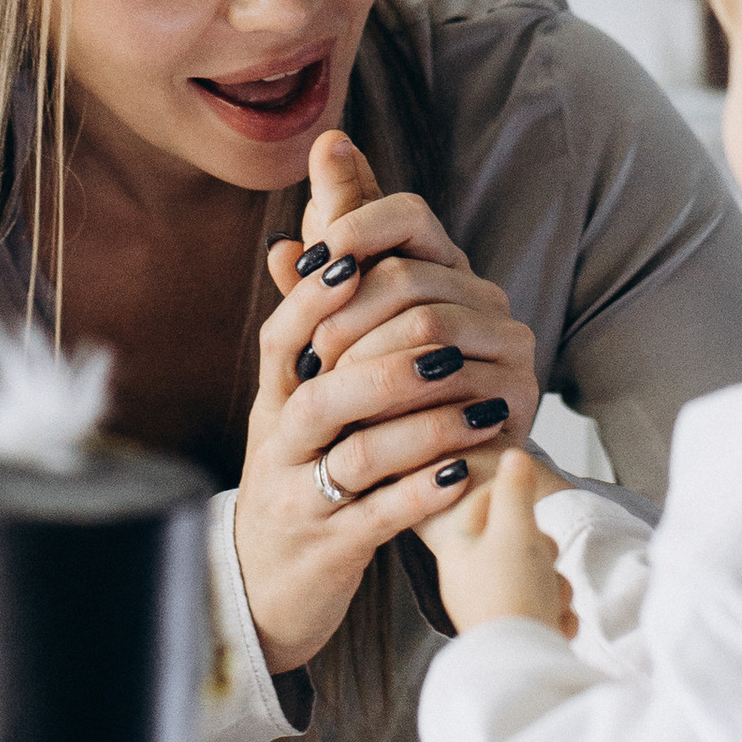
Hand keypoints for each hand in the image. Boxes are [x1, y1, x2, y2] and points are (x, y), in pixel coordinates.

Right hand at [230, 132, 539, 678]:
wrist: (263, 581)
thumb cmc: (301, 458)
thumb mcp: (302, 378)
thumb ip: (327, 276)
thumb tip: (333, 160)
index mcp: (277, 390)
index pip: (287, 331)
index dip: (322, 295)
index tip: (366, 260)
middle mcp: (280, 438)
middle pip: (321, 392)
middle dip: (384, 364)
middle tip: (449, 345)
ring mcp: (301, 495)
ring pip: (352, 457)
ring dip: (418, 431)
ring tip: (478, 410)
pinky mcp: (330, 548)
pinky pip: (374, 519)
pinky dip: (418, 498)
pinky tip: (461, 474)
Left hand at [430, 448, 575, 638]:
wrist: (525, 664)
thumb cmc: (513, 595)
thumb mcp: (516, 529)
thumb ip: (515, 488)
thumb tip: (512, 455)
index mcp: (458, 547)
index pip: (483, 500)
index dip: (513, 496)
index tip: (531, 509)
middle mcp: (469, 577)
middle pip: (517, 539)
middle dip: (542, 551)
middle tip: (541, 561)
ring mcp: (491, 605)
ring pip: (537, 573)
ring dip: (553, 583)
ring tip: (547, 598)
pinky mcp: (515, 629)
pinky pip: (544, 605)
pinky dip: (554, 610)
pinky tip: (552, 620)